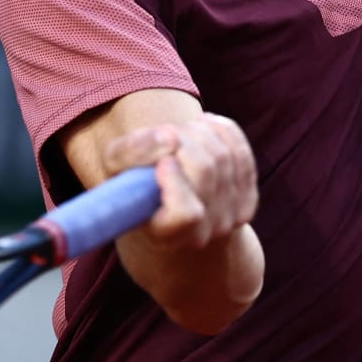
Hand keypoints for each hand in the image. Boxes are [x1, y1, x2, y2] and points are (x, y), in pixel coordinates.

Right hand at [101, 115, 257, 250]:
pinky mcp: (246, 203)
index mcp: (163, 234)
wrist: (165, 205)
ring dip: (199, 132)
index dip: (176, 182)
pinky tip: (204, 127)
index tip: (163, 162)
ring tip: (180, 134)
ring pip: (224, 157)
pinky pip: (241, 152)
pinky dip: (222, 130)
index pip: (185, 213)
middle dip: (183, 140)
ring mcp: (228, 221)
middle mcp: (200, 235)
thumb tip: (168, 138)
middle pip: (205, 172)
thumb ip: (128, 154)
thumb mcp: (116, 170)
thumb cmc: (135, 187)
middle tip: (166, 135)